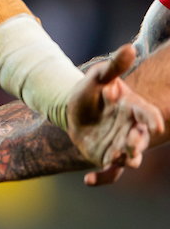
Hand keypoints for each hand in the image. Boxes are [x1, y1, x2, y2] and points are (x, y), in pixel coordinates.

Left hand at [65, 44, 164, 170]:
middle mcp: (131, 129)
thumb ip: (113, 67)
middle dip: (138, 142)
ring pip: (128, 157)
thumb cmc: (90, 91)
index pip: (147, 114)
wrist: (74, 110)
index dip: (151, 119)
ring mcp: (120, 145)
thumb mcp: (98, 77)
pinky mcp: (107, 158)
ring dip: (125, 159)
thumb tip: (128, 47)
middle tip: (132, 145)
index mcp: (133, 109)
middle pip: (140, 138)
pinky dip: (101, 179)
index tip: (154, 125)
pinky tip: (88, 181)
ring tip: (117, 158)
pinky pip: (109, 173)